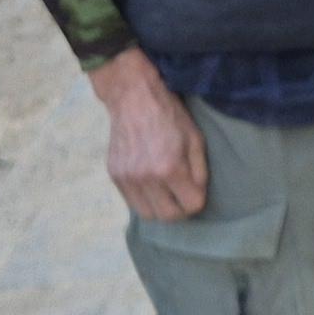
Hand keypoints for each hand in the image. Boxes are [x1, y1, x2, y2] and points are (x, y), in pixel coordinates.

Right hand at [93, 49, 207, 220]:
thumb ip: (199, 170)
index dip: (198, 200)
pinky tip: (152, 185)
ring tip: (168, 193)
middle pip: (168, 216)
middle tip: (184, 196)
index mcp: (169, 168)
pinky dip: (144, 199)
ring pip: (147, 214)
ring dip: (161, 208)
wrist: (132, 97)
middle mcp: (145, 178)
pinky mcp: (114, 175)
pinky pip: (131, 202)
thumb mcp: (195, 138)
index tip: (197, 190)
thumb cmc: (169, 115)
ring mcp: (127, 178)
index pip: (191, 205)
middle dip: (181, 210)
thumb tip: (198, 193)